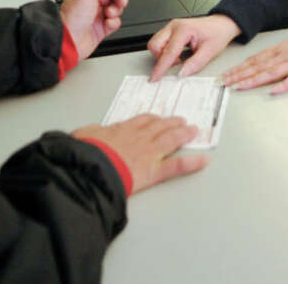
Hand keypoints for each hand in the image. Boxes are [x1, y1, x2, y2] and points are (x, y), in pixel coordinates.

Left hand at [60, 0, 132, 59]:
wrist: (69, 43)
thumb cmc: (71, 20)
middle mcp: (91, 2)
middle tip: (121, 0)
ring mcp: (97, 15)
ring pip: (116, 7)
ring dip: (116, 10)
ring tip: (109, 14)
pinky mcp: (102, 28)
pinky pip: (115, 21)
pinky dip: (114, 22)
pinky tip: (108, 23)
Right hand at [74, 115, 207, 193]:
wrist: (90, 167)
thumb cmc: (85, 152)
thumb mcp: (83, 135)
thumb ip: (93, 132)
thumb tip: (93, 131)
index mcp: (123, 130)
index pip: (143, 121)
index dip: (153, 119)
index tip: (158, 118)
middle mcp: (140, 138)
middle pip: (161, 127)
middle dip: (173, 123)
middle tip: (182, 121)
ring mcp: (150, 153)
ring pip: (172, 139)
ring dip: (184, 134)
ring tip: (193, 131)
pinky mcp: (155, 171)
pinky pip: (177, 165)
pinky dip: (192, 163)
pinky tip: (204, 161)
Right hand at [147, 15, 240, 80]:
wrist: (221, 24)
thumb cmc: (217, 34)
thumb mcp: (210, 51)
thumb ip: (195, 63)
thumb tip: (182, 74)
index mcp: (184, 29)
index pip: (168, 52)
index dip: (161, 67)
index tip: (155, 77)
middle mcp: (174, 26)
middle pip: (155, 45)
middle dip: (161, 58)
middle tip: (177, 63)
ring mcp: (171, 27)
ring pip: (155, 43)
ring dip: (162, 55)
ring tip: (178, 58)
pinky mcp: (170, 30)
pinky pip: (159, 42)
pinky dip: (164, 51)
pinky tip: (176, 53)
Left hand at [221, 28, 287, 93]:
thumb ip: (278, 53)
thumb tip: (261, 62)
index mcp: (281, 48)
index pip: (255, 59)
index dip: (239, 68)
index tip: (227, 74)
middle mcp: (285, 55)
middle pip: (259, 66)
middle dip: (240, 75)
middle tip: (225, 82)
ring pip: (271, 73)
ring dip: (253, 80)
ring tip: (239, 87)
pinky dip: (283, 86)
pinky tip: (272, 91)